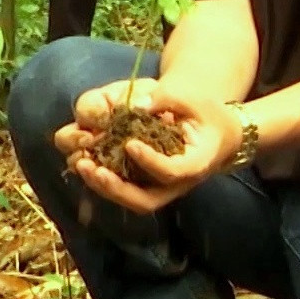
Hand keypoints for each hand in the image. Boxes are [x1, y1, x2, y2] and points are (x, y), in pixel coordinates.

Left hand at [64, 84, 242, 214]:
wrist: (217, 130)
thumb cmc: (206, 112)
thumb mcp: (193, 98)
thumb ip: (167, 98)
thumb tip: (136, 105)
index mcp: (197, 163)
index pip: (172, 172)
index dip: (150, 162)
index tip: (129, 143)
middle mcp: (179, 184)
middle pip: (146, 200)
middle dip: (117, 188)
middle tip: (92, 167)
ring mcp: (164, 188)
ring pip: (132, 200)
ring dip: (105, 187)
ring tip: (82, 164)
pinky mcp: (150, 184)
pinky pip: (126, 190)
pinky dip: (105, 180)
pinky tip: (85, 161)